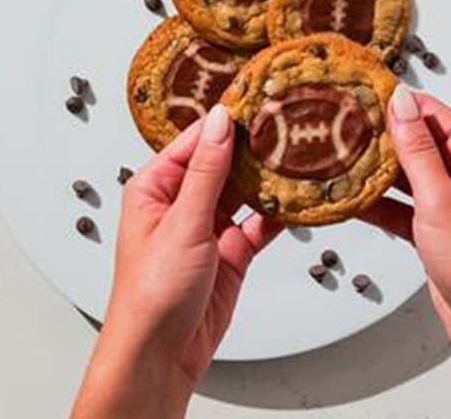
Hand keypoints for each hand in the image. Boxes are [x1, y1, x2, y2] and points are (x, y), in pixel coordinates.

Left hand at [71, 105, 282, 418]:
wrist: (161, 353)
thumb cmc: (151, 293)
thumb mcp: (182, 223)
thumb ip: (207, 172)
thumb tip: (220, 122)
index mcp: (154, 188)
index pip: (194, 141)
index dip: (225, 121)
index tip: (256, 98)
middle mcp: (180, 204)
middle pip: (223, 163)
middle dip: (252, 147)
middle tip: (287, 120)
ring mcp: (207, 228)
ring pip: (244, 191)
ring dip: (268, 178)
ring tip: (299, 151)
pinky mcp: (231, 253)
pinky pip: (259, 223)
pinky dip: (278, 213)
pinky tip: (298, 197)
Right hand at [362, 85, 450, 353]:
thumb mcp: (441, 201)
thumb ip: (418, 150)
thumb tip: (402, 104)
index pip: (430, 112)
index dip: (394, 103)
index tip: (359, 95)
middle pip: (415, 139)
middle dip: (379, 136)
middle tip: (338, 128)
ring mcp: (450, 198)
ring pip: (404, 171)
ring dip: (374, 170)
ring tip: (337, 161)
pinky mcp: (435, 223)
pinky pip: (400, 202)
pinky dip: (378, 202)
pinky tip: (350, 199)